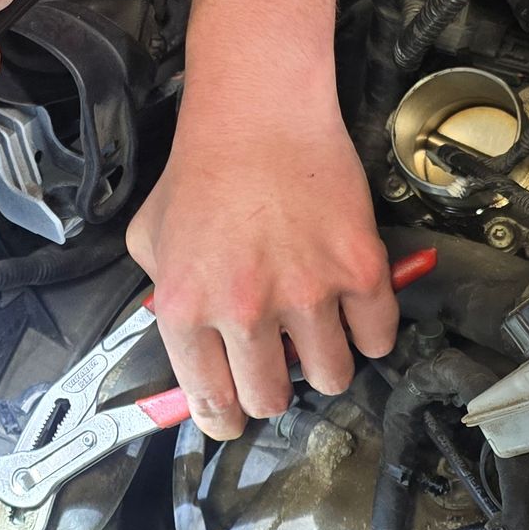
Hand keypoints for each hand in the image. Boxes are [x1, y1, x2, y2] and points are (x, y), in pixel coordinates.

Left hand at [127, 92, 399, 439]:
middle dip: (272, 390)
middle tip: (275, 365)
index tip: (232, 417)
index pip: (210, 403)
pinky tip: (352, 311)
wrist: (260, 112)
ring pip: (331, 378)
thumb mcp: (151, 239)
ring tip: (315, 334)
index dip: (223, 418)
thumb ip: (163, 298)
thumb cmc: (204, 168)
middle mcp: (245, 310)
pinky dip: (369, 333)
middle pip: (270, 401)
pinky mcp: (360, 270)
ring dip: (324, 364)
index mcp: (186, 309)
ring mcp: (307, 293)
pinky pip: (378, 339)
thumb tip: (186, 346)